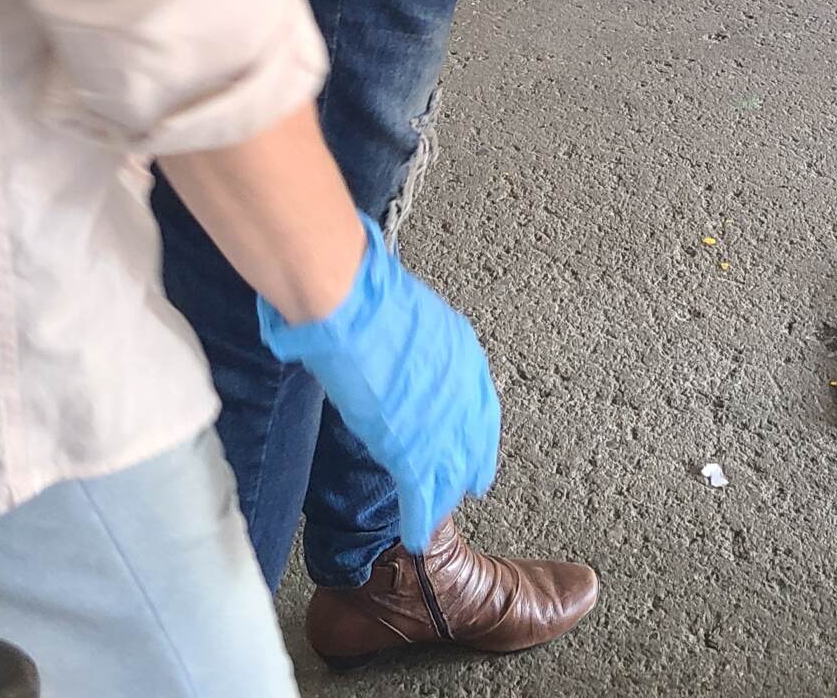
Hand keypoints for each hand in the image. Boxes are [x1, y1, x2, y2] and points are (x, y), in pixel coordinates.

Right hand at [258, 216, 498, 546]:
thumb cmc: (373, 300)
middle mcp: (464, 394)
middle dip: (469, 469)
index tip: (476, 450)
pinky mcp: (412, 449)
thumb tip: (408, 355)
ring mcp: (442, 424)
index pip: (481, 409)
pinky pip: (422, 495)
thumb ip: (421, 344)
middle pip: (472, 446)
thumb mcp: (416, 316)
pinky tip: (417, 535)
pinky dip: (419, 517)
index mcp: (467, 358)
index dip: (477, 434)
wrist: (354, 309)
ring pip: (451, 474)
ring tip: (436, 514)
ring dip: (443, 495)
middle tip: (469, 487)